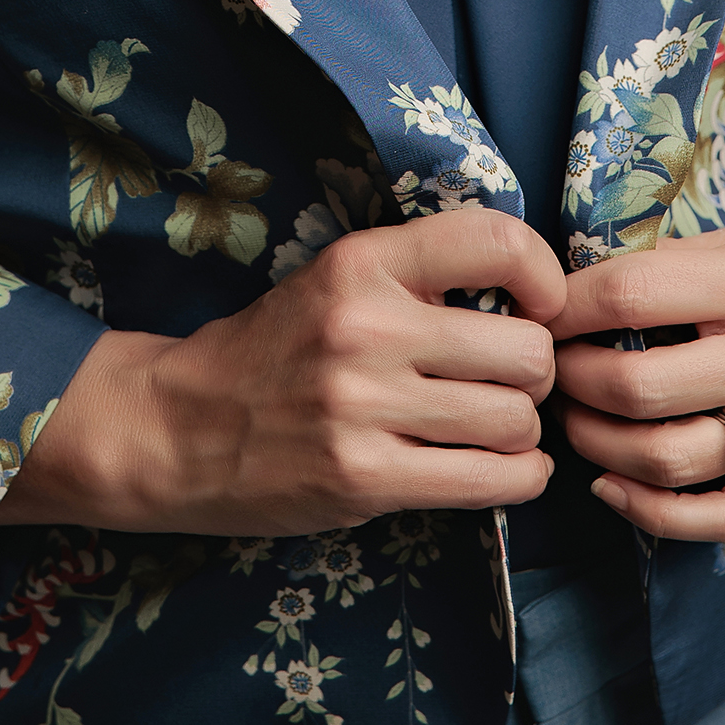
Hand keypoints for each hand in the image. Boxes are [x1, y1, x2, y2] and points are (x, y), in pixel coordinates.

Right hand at [0, 205, 567, 537]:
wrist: (178, 426)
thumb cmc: (274, 350)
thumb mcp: (335, 281)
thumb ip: (418, 277)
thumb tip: (536, 296)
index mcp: (362, 264)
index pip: (497, 243)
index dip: (545, 278)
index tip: (539, 308)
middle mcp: (366, 329)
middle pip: (526, 351)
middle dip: (536, 373)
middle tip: (511, 383)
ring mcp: (363, 408)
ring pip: (516, 420)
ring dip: (523, 432)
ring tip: (496, 429)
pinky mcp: (363, 479)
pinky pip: (491, 481)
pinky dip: (518, 479)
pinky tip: (503, 469)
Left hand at [551, 169, 724, 543]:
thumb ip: (665, 267)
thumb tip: (566, 300)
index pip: (633, 296)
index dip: (569, 306)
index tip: (543, 309)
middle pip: (641, 387)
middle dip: (573, 379)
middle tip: (550, 368)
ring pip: (672, 460)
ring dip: (598, 444)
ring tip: (573, 417)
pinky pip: (724, 516)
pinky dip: (654, 513)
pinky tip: (612, 485)